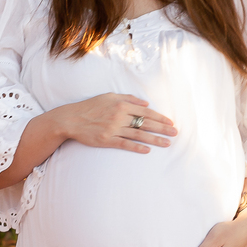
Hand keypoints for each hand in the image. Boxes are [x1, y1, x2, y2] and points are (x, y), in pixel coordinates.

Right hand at [57, 93, 176, 153]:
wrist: (71, 119)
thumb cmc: (90, 106)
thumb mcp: (108, 96)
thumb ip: (128, 99)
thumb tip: (145, 103)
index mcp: (121, 104)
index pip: (145, 111)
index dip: (159, 117)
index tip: (170, 122)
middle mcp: (119, 116)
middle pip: (145, 123)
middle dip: (162, 128)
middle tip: (175, 133)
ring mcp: (113, 129)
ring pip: (138, 135)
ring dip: (154, 140)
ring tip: (167, 144)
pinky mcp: (106, 140)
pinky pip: (125, 144)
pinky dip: (137, 147)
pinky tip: (147, 150)